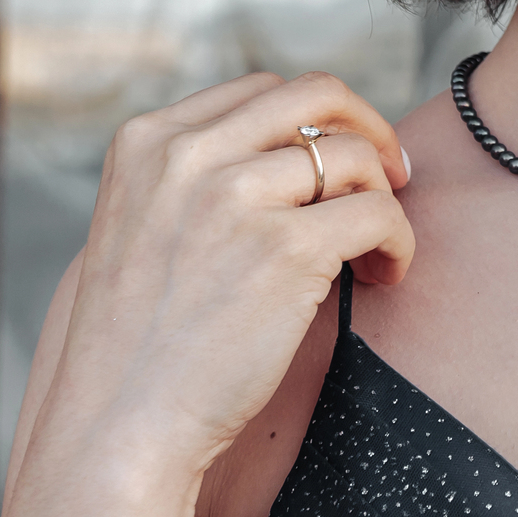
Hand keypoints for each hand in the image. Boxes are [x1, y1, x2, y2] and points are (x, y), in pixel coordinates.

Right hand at [4, 70, 414, 516]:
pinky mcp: (286, 248)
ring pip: (356, 155)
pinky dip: (398, 242)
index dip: (318, 121)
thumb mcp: (144, 221)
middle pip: (319, 94)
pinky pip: (379, 213)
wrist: (118, 425)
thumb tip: (307, 145)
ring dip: (384, 199)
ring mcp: (236, 197)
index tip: (341, 159)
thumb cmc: (143, 339)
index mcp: (148, 141)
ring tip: (373, 250)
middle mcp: (188, 156)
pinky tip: (384, 274)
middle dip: (371, 129)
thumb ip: (202, 173)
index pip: (264, 91)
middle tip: (392, 175)